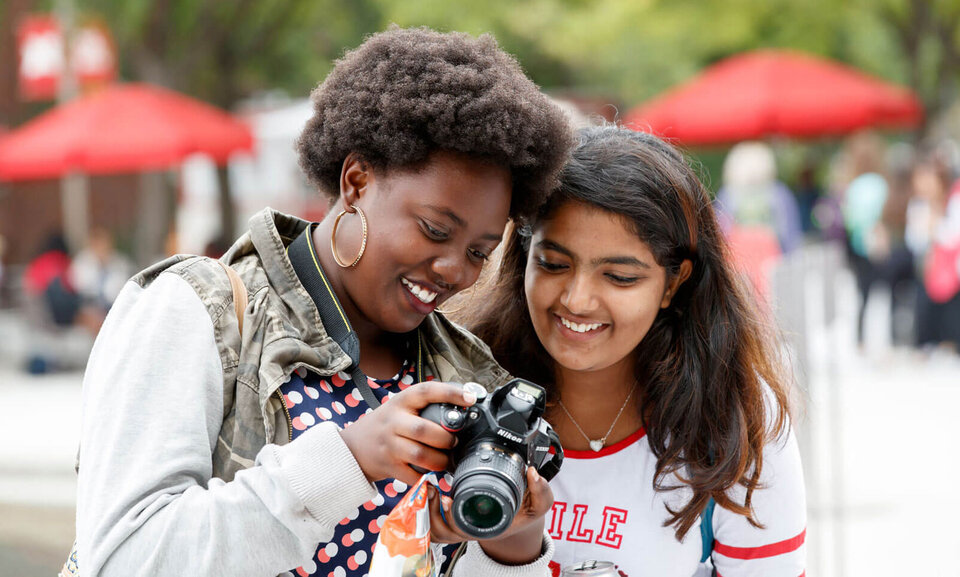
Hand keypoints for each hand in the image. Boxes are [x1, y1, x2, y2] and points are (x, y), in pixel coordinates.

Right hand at [339, 381, 476, 484]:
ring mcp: (389, 445)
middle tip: (453, 442)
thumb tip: (463, 409)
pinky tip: (431, 472)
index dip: (450, 393)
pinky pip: (414, 475)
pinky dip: (427, 477)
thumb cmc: (386, 425)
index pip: (426, 391)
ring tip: (446, 459)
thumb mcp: (400, 408)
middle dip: (445, 438)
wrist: (353, 447)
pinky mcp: (389, 466)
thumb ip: (424, 408)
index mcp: (401, 402)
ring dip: (440, 460)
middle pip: (424, 430)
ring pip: (420, 455)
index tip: (470, 398)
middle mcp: (393, 422)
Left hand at [428, 466, 553, 564]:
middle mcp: (472, 531)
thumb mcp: (540, 504)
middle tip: (432, 489)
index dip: (450, 516)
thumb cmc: (524, 511)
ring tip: (429, 489)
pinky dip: (426, 514)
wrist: (520, 515)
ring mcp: (461, 529)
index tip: (446, 497)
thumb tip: (532, 472)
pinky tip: (430, 493)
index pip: (463, 530)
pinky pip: (433, 527)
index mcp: (488, 528)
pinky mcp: (454, 523)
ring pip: (435, 531)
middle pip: (442, 533)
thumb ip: (542, 489)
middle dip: (431, 512)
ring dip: (426, 512)